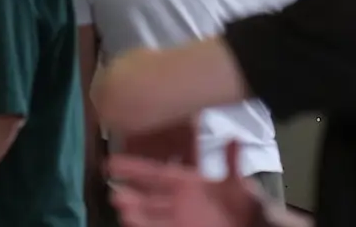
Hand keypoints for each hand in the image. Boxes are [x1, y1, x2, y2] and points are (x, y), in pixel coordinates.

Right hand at [107, 139, 262, 226]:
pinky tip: (130, 221)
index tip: (112, 162)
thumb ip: (231, 163)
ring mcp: (177, 218)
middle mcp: (177, 200)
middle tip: (114, 190)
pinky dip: (144, 224)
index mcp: (186, 182)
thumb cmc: (243, 207)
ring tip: (121, 206)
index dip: (134, 168)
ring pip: (149, 214)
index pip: (154, 173)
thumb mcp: (238, 185)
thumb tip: (234, 138)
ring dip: (135, 210)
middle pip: (147, 195)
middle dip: (130, 193)